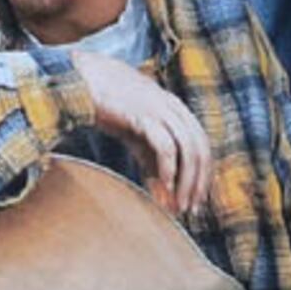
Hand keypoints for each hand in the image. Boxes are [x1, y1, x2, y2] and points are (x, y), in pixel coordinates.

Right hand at [70, 46, 212, 219]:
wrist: (87, 80)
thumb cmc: (113, 107)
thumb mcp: (138, 134)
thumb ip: (152, 158)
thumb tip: (162, 191)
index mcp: (178, 110)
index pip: (203, 145)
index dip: (203, 174)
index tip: (196, 200)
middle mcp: (174, 108)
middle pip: (200, 149)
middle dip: (198, 182)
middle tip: (190, 209)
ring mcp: (160, 110)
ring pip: (188, 148)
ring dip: (186, 181)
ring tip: (178, 204)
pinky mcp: (143, 115)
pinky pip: (165, 145)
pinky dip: (169, 168)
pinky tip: (164, 186)